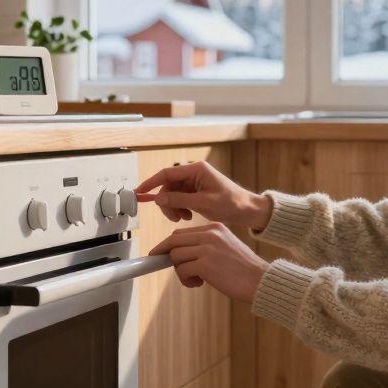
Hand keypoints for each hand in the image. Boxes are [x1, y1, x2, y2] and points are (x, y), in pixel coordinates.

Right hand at [136, 160, 273, 228]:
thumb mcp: (203, 203)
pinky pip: (180, 198)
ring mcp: (195, 181)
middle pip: (168, 186)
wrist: (247, 210)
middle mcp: (194, 173)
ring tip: (184, 217)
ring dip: (174, 207)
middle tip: (174, 216)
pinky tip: (188, 215)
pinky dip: (181, 208)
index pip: (166, 174)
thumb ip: (179, 200)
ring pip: (173, 193)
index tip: (139, 192)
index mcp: (197, 169)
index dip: (151, 183)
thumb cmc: (232, 204)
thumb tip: (159, 198)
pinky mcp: (197, 190)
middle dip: (167, 202)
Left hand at [148, 222, 269, 302]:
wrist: (260, 280)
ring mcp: (207, 248)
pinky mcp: (205, 265)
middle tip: (164, 264)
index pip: (182, 232)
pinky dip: (186, 280)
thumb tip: (179, 253)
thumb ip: (205, 245)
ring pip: (176, 256)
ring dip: (180, 271)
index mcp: (214, 227)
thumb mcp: (225, 246)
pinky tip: (198, 284)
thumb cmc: (243, 269)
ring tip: (194, 279)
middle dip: (165, 254)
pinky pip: (182, 270)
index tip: (162, 253)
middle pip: (173, 240)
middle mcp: (210, 234)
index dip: (169, 244)